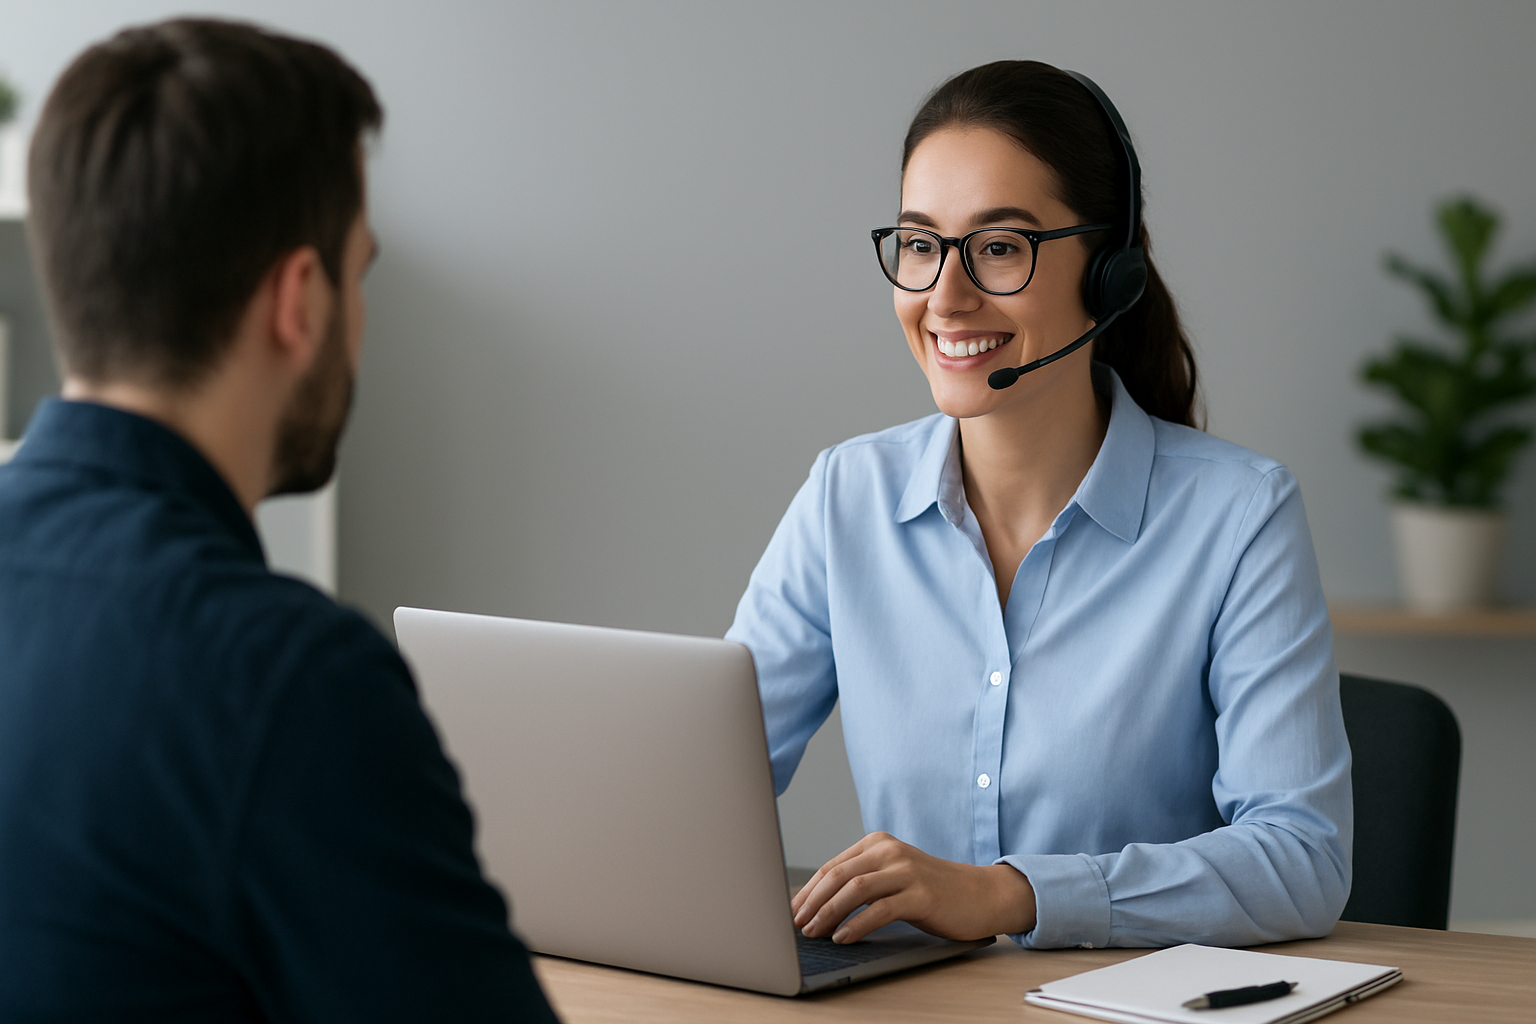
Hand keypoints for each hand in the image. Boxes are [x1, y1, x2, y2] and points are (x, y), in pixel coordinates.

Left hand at [790, 832, 1036, 943]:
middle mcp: (889, 851)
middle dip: (811, 902)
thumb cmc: (932, 891)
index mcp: (877, 843)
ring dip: (828, 913)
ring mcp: (906, 870)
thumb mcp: (892, 878)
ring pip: (854, 889)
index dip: (807, 891)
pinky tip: (843, 938)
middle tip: (795, 925)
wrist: (981, 894)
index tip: (791, 912)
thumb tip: (817, 906)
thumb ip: (862, 882)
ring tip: (812, 932)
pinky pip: (880, 909)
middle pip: (837, 875)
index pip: (831, 866)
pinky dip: (856, 925)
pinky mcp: (921, 894)